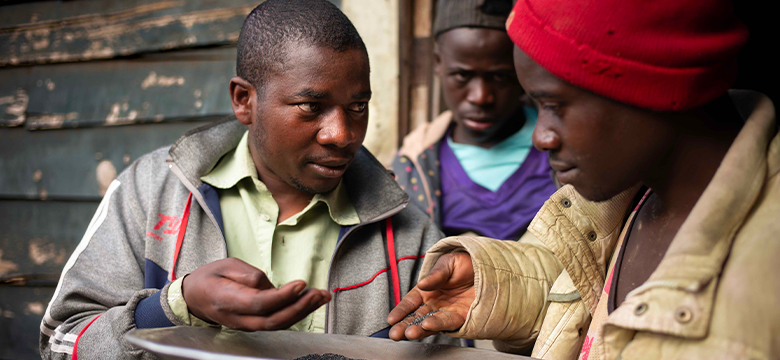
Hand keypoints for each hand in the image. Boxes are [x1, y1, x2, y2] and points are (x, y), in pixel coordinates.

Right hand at [182, 258, 330, 330]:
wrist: (194, 297)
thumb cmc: (210, 277)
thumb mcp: (226, 265)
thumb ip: (249, 275)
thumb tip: (269, 285)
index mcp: (228, 300)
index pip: (259, 303)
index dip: (282, 296)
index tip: (301, 283)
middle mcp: (238, 318)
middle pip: (273, 321)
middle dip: (300, 308)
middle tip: (319, 293)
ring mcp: (246, 325)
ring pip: (278, 325)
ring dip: (303, 312)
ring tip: (322, 296)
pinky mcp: (254, 325)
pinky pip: (277, 322)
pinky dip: (296, 313)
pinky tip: (310, 302)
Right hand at [387, 251, 475, 339]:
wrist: (489, 268)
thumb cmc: (465, 264)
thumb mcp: (448, 264)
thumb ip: (436, 275)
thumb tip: (422, 284)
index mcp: (427, 290)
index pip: (410, 303)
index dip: (400, 311)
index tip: (391, 319)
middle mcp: (435, 304)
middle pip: (416, 317)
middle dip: (405, 326)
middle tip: (395, 333)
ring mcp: (447, 312)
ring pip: (429, 323)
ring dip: (419, 329)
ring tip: (410, 333)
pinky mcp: (462, 317)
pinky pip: (448, 323)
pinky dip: (438, 325)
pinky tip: (427, 326)